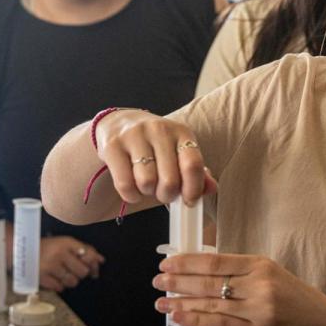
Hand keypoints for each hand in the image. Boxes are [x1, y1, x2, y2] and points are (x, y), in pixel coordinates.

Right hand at [39, 236, 104, 291]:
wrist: (22, 251)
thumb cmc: (48, 247)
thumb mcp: (66, 243)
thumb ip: (85, 249)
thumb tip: (101, 260)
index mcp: (67, 242)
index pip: (89, 254)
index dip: (93, 263)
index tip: (92, 266)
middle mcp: (59, 253)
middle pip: (83, 272)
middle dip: (81, 273)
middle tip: (73, 269)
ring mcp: (50, 266)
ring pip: (73, 282)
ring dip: (70, 280)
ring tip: (63, 273)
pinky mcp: (42, 277)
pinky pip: (60, 288)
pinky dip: (59, 286)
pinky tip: (54, 278)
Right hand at [96, 111, 217, 206]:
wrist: (119, 123)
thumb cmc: (156, 145)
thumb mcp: (179, 152)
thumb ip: (197, 172)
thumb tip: (212, 189)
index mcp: (181, 132)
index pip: (193, 164)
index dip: (193, 189)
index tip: (189, 201)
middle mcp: (159, 130)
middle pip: (170, 180)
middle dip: (167, 195)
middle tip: (163, 193)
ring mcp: (134, 136)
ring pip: (146, 183)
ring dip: (147, 193)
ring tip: (147, 185)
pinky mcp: (113, 146)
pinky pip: (125, 184)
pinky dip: (130, 195)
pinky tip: (132, 187)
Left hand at [152, 254, 325, 325]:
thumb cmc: (297, 299)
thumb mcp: (272, 274)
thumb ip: (241, 272)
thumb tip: (202, 269)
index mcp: (260, 264)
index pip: (216, 261)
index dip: (188, 262)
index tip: (168, 263)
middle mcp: (259, 284)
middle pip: (209, 282)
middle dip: (179, 282)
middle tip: (158, 281)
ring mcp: (258, 309)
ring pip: (211, 303)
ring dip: (182, 302)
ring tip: (161, 301)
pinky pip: (220, 324)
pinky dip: (196, 320)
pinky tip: (179, 316)